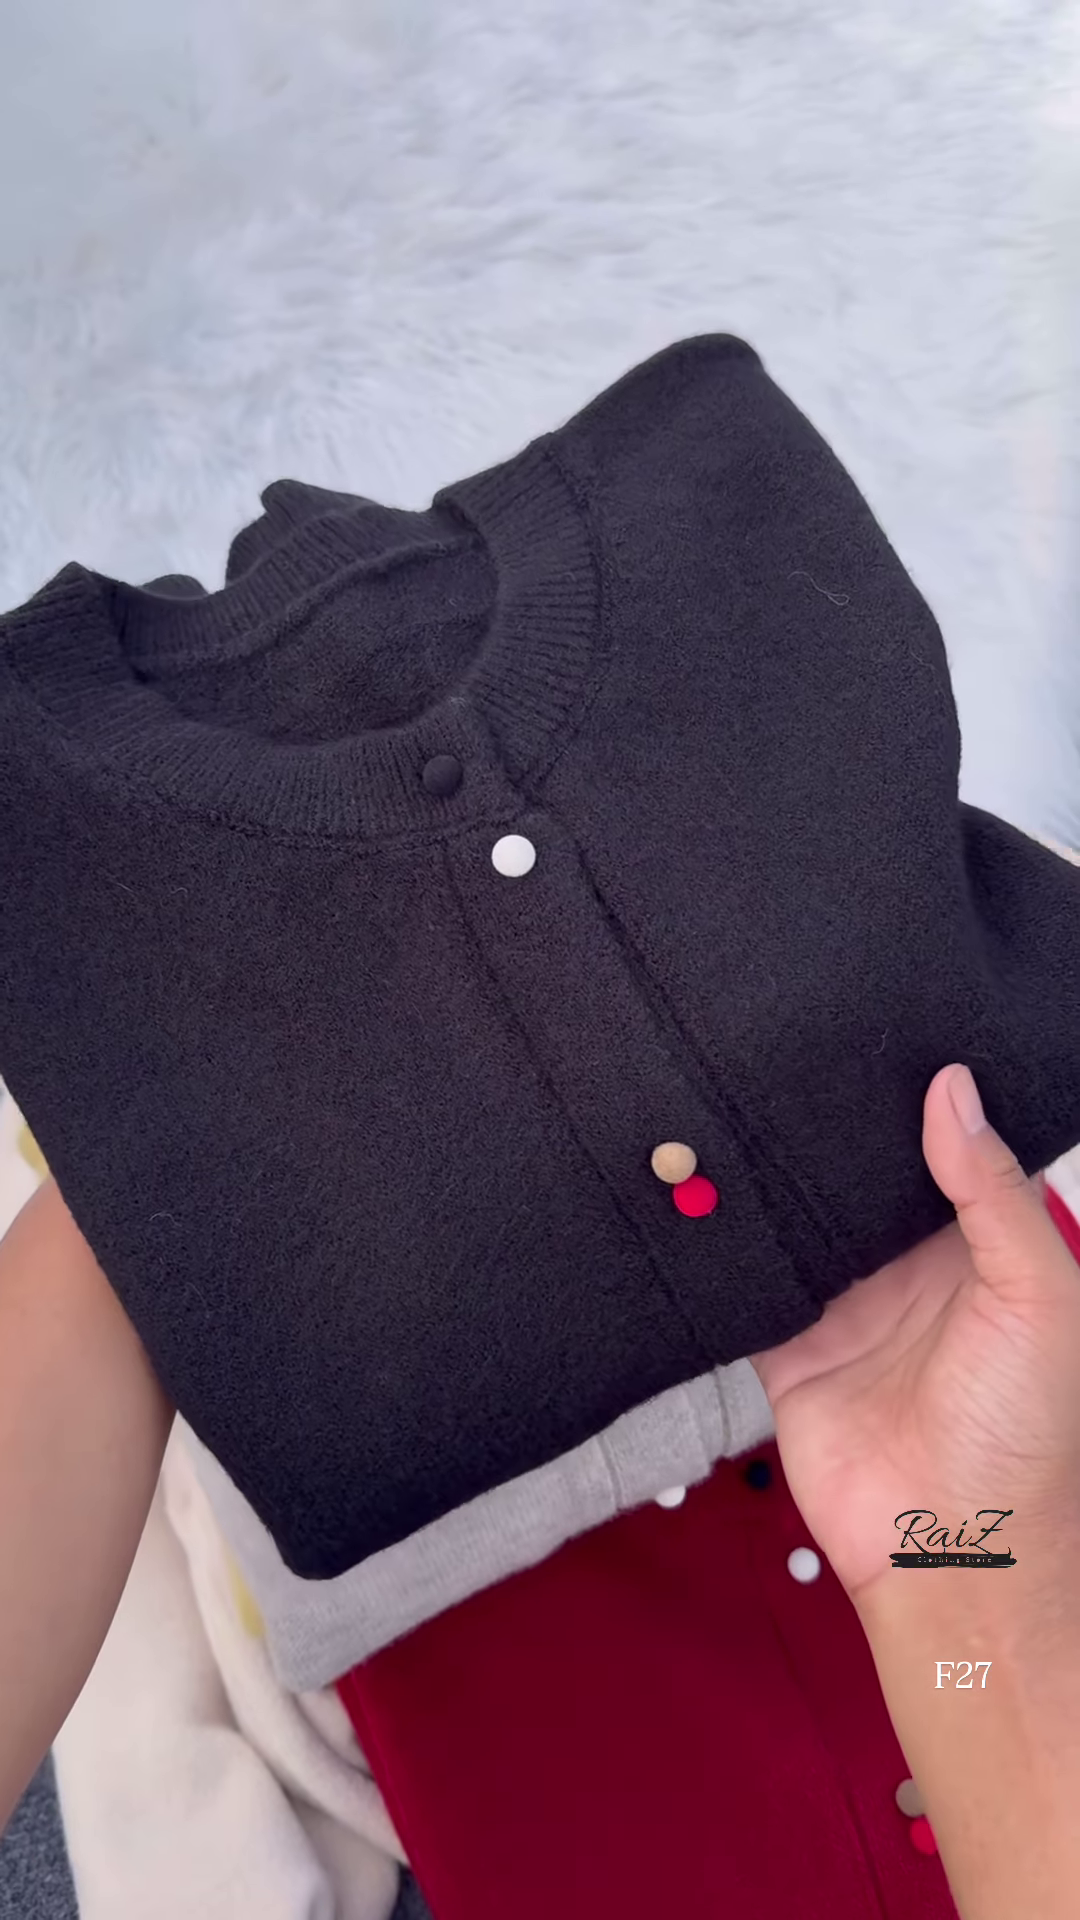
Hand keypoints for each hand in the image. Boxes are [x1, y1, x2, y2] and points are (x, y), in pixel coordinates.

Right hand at [752, 1064, 1079, 1605]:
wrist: (949, 1555)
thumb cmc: (1024, 1436)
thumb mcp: (1038, 1297)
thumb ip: (991, 1193)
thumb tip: (953, 1086)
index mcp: (976, 1252)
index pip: (943, 1154)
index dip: (918, 1100)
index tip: (877, 1029)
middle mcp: (906, 1273)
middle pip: (859, 1181)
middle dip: (829, 1131)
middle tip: (784, 1044)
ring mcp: (844, 1308)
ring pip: (798, 1222)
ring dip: (771, 1181)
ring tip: (729, 1091)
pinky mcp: (786, 1348)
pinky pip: (747, 1285)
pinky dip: (723, 1247)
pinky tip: (693, 1187)